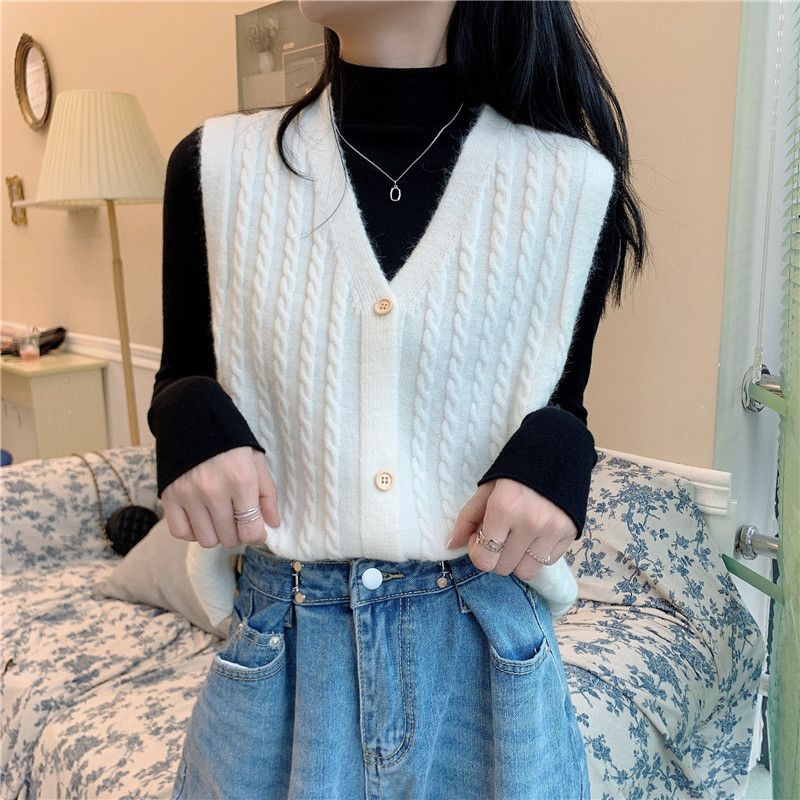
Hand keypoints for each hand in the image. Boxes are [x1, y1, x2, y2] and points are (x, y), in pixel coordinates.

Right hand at [161, 446, 280, 548]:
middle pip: (229, 538)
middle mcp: (214, 491)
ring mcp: (188, 495)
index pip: (250, 531)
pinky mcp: (169, 496)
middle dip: (237, 533)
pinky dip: (192, 531)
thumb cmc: (231, 441)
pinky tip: (200, 517)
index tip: (256, 528)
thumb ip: (267, 495)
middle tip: (237, 519)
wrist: (194, 417)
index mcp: (241, 481)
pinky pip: (181, 532)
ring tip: (219, 516)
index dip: (257, 535)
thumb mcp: (257, 462)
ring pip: (206, 539)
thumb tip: (272, 524)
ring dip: (216, 533)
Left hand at [446, 478, 577, 580]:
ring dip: (517, 560)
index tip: (480, 536)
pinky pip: (547, 562)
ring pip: (526, 572)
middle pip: (503, 568)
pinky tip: (536, 535)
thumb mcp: (487, 488)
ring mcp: (552, 530)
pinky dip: (538, 554)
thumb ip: (467, 518)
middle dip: (496, 556)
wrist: (557, 452)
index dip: (477, 551)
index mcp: (504, 509)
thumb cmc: (516, 470)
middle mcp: (529, 523)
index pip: (484, 558)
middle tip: (499, 536)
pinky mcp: (570, 534)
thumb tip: (452, 545)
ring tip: (518, 538)